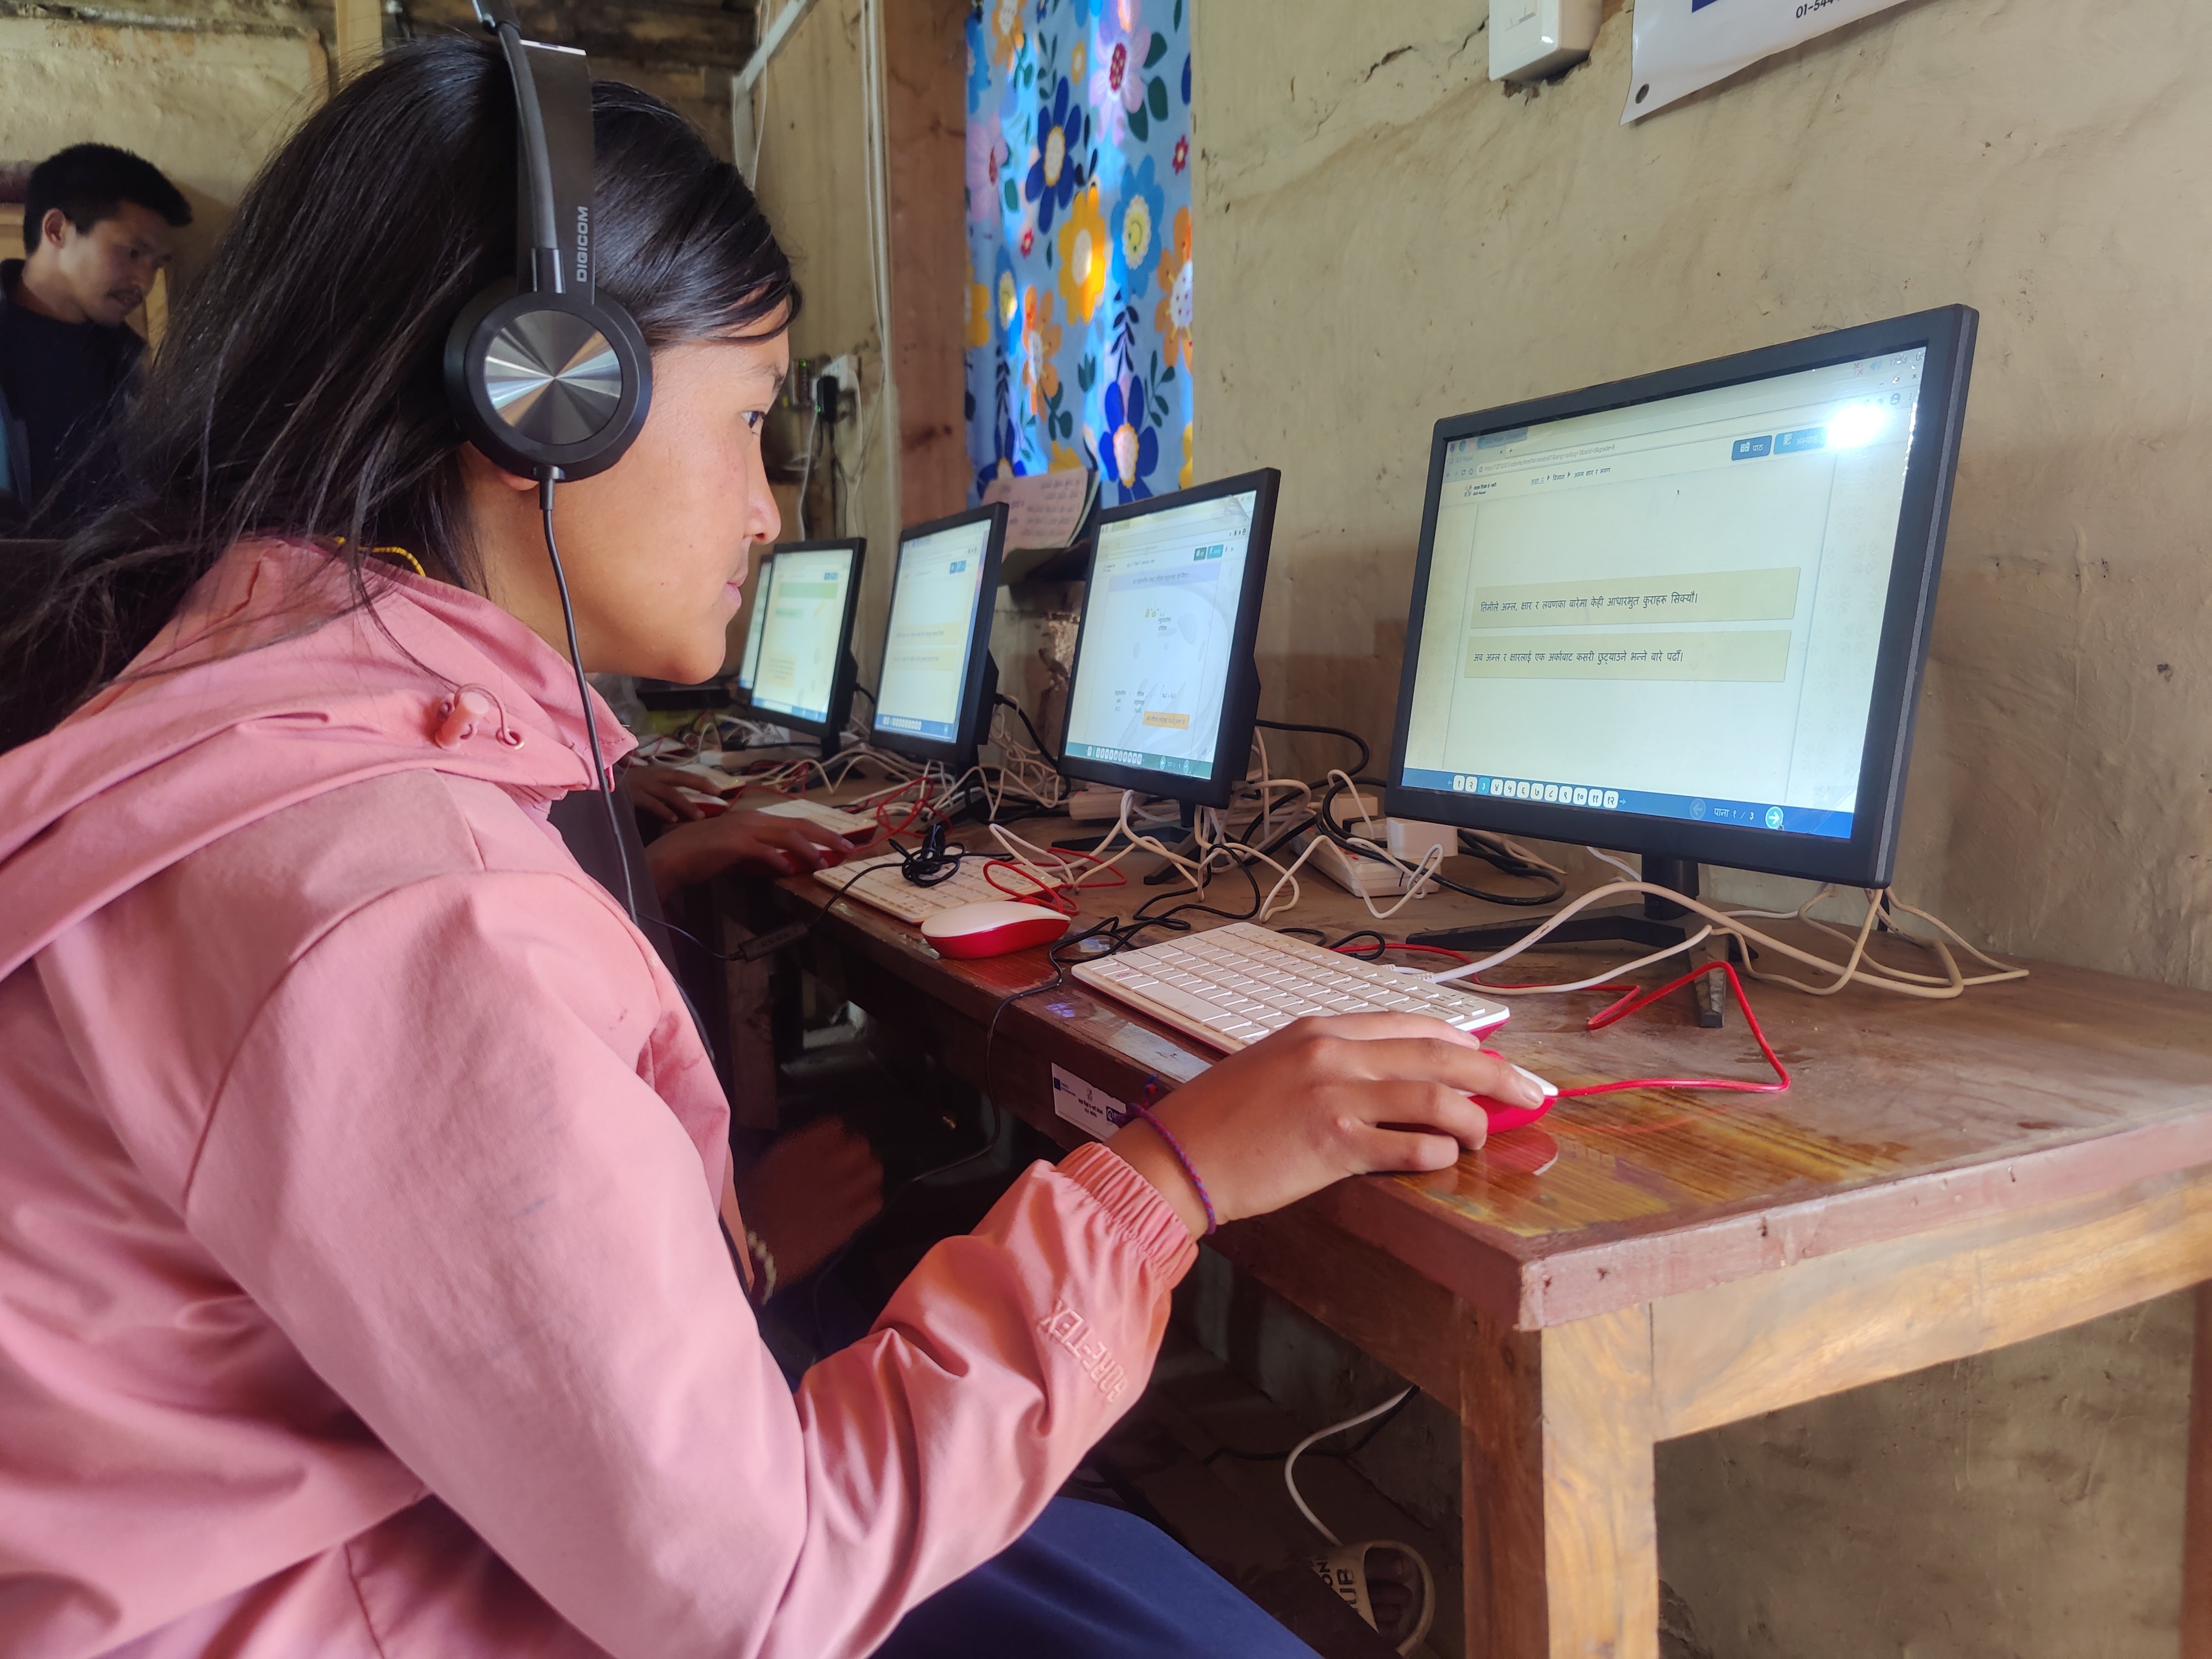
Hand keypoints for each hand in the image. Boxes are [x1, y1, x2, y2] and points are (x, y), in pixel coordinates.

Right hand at [627, 762, 722, 822]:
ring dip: (686, 804)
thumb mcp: (641, 782)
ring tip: (700, 816)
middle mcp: (652, 776)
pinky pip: (651, 803)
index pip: (683, 775)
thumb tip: (674, 804)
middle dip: (701, 785)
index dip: (701, 781)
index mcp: (656, 772)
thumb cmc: (621, 784)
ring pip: (669, 793)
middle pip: (682, 779)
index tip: (719, 789)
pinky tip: (673, 818)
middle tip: (719, 795)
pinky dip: (663, 810)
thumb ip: (656, 789)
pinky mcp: (632, 796)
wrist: (597, 781)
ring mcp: (643, 785)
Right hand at [644, 809, 858, 900]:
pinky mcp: (734, 844)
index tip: (838, 842)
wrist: (672, 855)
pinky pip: (764, 851)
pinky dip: (779, 860)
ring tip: (825, 862)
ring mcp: (744, 830)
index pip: (794, 823)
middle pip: (798, 825)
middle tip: (848, 847)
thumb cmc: (702, 855)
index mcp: (755, 820)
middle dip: (826, 836)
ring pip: (786, 835)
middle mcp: (753, 819)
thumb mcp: (738, 852)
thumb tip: (783, 864)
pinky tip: (789, 870)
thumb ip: (760, 854)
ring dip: (809, 849)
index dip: (819, 832)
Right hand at [734, 1117, 884, 1284]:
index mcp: (800, 1146)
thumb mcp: (765, 1168)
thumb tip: (809, 1153)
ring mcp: (841, 1190)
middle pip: (860, 1144)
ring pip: (874, 1170)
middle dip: (855, 1154)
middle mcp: (825, 1162)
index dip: (836, 1138)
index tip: (832, 1147)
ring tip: (855, 1187)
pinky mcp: (849, 1219)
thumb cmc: (746, 1209)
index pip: (835, 1126)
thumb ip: (793, 1155)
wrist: (750, 1249)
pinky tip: (857, 1208)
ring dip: (865, 1176)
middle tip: (847, 1168)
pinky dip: (869, 1201)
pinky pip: (874, 1201)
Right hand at [1108, 1014, 1553, 1239]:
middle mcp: (1332, 1053)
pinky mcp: (1333, 1143)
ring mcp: (1334, 1095)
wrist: (1177, 1156)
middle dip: (1495, 1075)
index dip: (1463, 1043)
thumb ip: (1330, 1062)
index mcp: (1320, 1028)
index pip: (1412, 1025)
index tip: (1492, 1061)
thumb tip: (1390, 1079)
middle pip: (1438, 1055)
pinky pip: (1407, 1145)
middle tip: (1531, 1093)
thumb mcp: (1275, 1065)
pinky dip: (1435, 1152)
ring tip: (1484, 1135)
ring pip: (1432, 1097)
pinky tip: (1443, 1159)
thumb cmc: (1222, 1118)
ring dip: (1472, 1118)